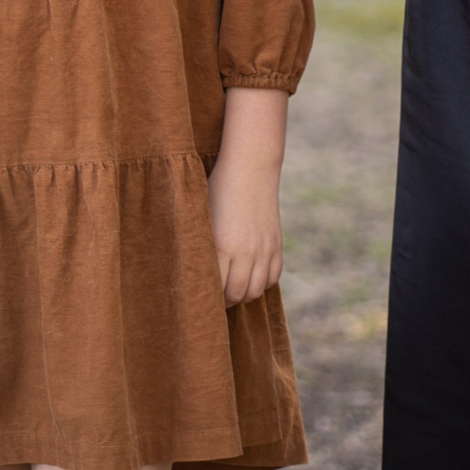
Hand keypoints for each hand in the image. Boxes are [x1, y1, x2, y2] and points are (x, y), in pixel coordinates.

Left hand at [209, 151, 284, 306]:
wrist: (250, 168)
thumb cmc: (218, 189)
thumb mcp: (203, 215)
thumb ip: (201, 245)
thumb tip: (192, 269)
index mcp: (222, 246)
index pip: (217, 288)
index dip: (208, 298)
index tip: (200, 298)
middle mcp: (246, 252)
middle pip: (238, 294)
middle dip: (225, 301)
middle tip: (214, 299)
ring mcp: (264, 249)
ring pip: (256, 290)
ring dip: (243, 294)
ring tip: (232, 290)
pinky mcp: (276, 245)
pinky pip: (272, 277)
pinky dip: (261, 283)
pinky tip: (250, 278)